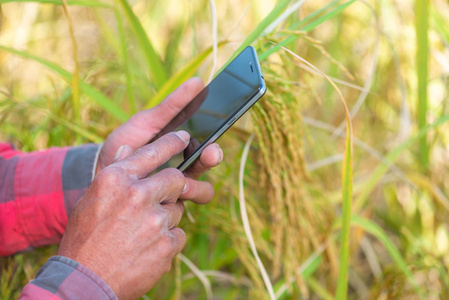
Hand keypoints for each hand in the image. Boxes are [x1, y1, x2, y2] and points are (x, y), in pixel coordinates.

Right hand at [59, 131, 196, 299]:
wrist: (84, 281)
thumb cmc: (85, 237)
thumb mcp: (93, 198)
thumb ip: (115, 173)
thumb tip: (128, 148)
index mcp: (116, 180)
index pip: (153, 151)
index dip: (172, 142)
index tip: (183, 137)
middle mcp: (137, 195)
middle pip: (176, 179)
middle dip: (173, 188)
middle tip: (161, 199)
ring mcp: (154, 221)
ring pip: (177, 210)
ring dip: (166, 219)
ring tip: (142, 233)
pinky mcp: (166, 244)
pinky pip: (178, 235)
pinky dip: (167, 241)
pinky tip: (147, 249)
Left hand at [97, 78, 222, 201]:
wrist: (98, 175)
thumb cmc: (124, 145)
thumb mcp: (146, 123)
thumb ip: (171, 106)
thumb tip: (198, 81)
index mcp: (183, 149)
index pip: (208, 146)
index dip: (214, 145)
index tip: (213, 141)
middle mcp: (185, 169)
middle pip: (209, 167)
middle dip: (210, 159)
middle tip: (208, 153)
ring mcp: (177, 190)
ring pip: (202, 191)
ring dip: (195, 185)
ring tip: (180, 183)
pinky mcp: (166, 208)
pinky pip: (182, 209)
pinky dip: (176, 202)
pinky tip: (163, 197)